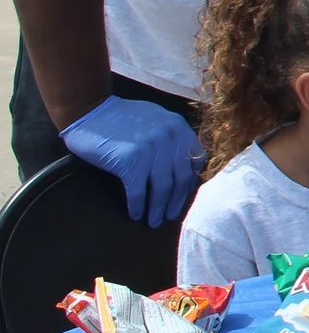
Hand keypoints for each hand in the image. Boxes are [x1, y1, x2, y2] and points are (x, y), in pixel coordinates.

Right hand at [61, 97, 202, 226]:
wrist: (90, 112)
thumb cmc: (121, 118)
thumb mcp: (157, 120)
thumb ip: (172, 137)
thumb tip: (184, 164)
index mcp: (178, 127)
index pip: (195, 160)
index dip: (190, 181)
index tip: (183, 195)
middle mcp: (169, 137)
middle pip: (180, 178)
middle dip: (176, 201)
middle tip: (170, 215)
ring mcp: (150, 149)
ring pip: (162, 188)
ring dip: (158, 209)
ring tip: (154, 221)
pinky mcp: (130, 161)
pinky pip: (138, 191)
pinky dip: (138, 206)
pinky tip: (135, 214)